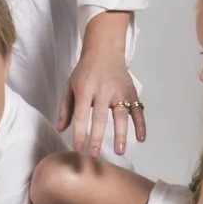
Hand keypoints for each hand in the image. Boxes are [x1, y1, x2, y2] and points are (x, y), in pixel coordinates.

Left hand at [62, 32, 141, 156]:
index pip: (81, 114)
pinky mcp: (131, 91)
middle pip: (100, 117)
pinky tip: (141, 138)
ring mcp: (119, 91)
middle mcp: (103, 89)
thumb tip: (61, 129)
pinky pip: (138, 109)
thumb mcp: (70, 85)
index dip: (79, 132)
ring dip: (121, 134)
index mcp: (85, 88)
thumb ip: (65, 108)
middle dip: (97, 136)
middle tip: (94, 154)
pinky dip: (141, 124)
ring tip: (120, 151)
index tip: (78, 148)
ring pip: (121, 115)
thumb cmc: (86, 70)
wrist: (104, 49)